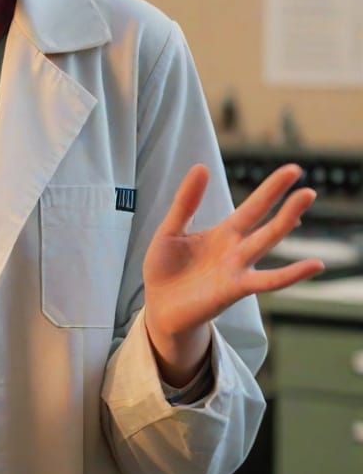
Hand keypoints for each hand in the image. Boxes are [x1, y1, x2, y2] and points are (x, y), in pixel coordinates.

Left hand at [143, 162, 324, 346]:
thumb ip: (186, 202)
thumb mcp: (170, 230)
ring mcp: (238, 268)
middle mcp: (237, 249)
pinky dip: (291, 274)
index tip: (293, 170)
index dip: (271, 189)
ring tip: (306, 199)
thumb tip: (201, 166)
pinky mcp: (234, 288)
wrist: (157, 307)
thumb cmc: (165, 270)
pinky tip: (315, 265)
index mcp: (224, 233)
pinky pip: (268, 280)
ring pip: (267, 240)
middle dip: (286, 202)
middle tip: (307, 184)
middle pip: (265, 220)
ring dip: (286, 220)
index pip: (253, 206)